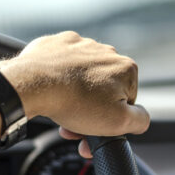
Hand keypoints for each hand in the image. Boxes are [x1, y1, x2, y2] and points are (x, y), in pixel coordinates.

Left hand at [0, 31, 149, 155]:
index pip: (126, 101)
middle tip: (75, 127)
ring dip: (75, 97)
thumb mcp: (119, 121)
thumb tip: (141, 117)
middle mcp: (106, 51)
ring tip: (61, 110)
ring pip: (83, 78)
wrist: (32, 84)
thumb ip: (140, 120)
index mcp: (126, 68)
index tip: (94, 130)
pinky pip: (63, 66)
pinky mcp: (57, 44)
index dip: (110, 119)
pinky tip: (53, 91)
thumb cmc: (75, 102)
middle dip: (91, 111)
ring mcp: (80, 45)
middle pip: (103, 90)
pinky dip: (59, 79)